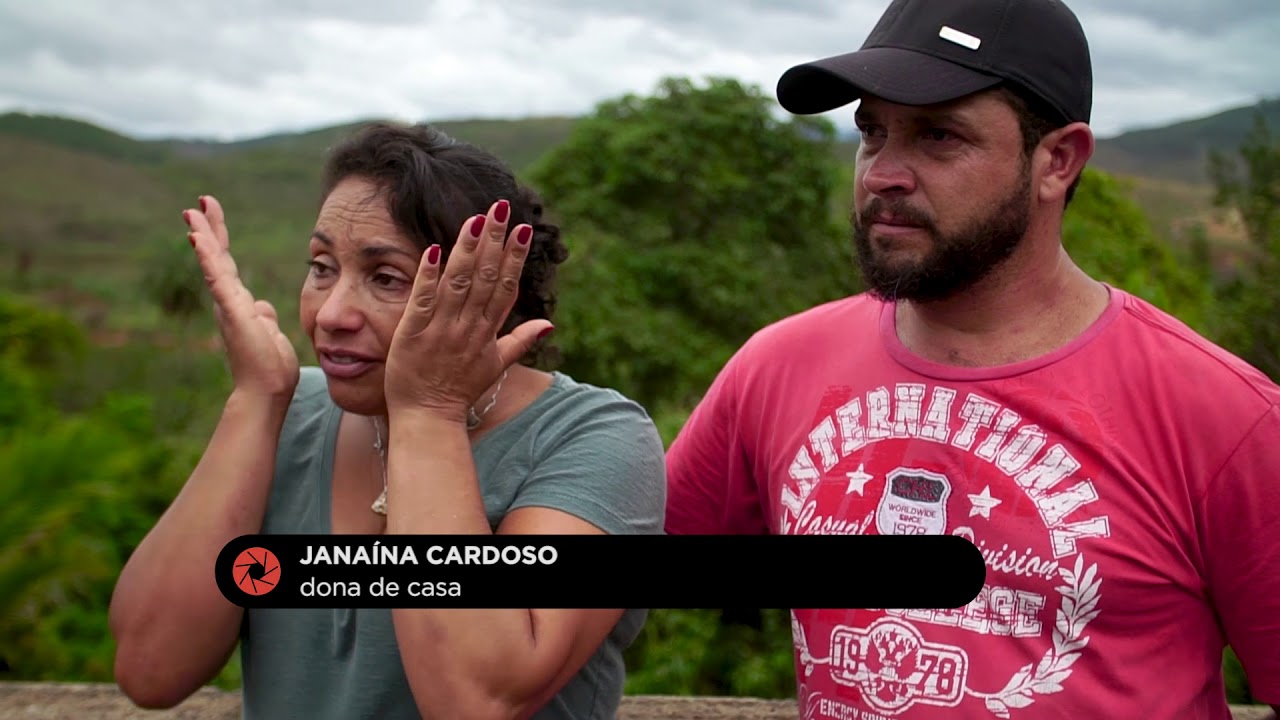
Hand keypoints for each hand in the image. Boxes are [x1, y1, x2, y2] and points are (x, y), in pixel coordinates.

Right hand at [185, 195, 299, 402]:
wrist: (266, 392)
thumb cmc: (270, 368)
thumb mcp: (270, 333)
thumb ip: (264, 316)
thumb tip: (262, 306)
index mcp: (239, 304)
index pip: (228, 265)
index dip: (220, 240)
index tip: (212, 214)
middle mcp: (229, 302)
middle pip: (218, 257)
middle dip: (208, 229)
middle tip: (198, 203)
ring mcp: (228, 306)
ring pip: (214, 264)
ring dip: (204, 236)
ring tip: (193, 212)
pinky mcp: (233, 312)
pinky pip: (218, 279)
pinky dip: (207, 257)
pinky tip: (197, 238)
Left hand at [384, 199, 551, 421]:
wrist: (429, 418)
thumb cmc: (459, 391)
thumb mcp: (496, 366)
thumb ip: (521, 341)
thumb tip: (550, 324)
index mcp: (488, 331)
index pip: (506, 286)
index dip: (515, 256)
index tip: (523, 228)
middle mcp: (469, 327)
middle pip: (487, 277)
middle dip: (496, 240)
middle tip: (502, 207)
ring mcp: (442, 329)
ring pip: (459, 283)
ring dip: (469, 249)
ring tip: (477, 219)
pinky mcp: (414, 333)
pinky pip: (424, 300)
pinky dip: (429, 275)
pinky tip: (435, 250)